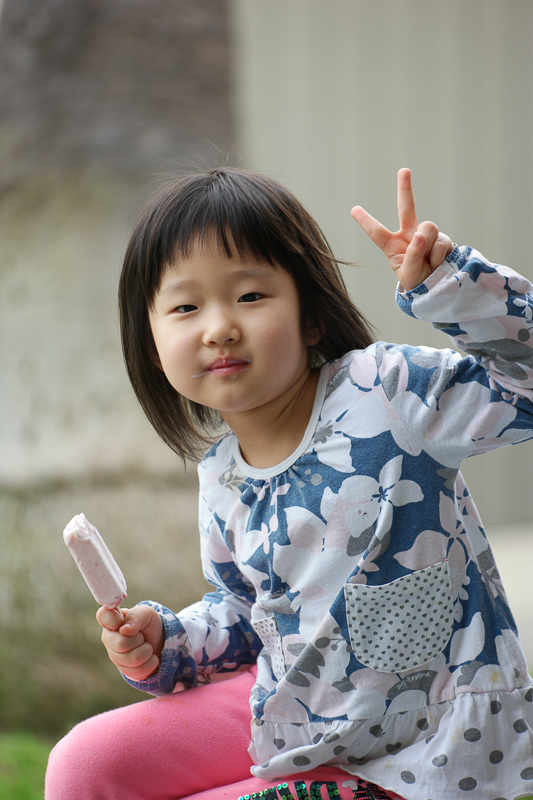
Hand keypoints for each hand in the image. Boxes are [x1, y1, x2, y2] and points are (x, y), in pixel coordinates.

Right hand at [97, 604, 164, 680]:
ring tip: (147, 646)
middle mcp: (108, 638)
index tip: (123, 622)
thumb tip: (124, 630)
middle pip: (121, 644)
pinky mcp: (123, 669)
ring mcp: (114, 655)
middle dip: (139, 639)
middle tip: (142, 636)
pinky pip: (137, 671)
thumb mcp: (145, 613)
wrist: (159, 640)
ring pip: (132, 659)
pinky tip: (150, 657)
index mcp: (110, 619)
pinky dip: (150, 663)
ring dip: (147, 651)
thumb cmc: (148, 623)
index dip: (114, 620)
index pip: (102, 616)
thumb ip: (135, 616)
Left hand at [351, 168, 452, 291]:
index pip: (376, 232)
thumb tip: (422, 235)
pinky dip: (438, 254)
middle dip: (405, 188)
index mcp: (392, 245)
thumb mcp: (408, 274)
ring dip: (428, 246)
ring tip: (428, 263)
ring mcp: (426, 235)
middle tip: (404, 170)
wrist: (437, 288)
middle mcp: (409, 235)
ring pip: (428, 228)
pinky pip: (441, 241)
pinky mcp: (442, 239)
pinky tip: (437, 262)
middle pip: (406, 208)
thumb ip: (412, 256)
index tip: (353, 209)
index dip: (365, 221)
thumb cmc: (417, 281)